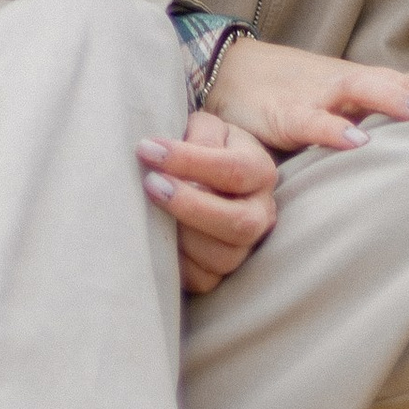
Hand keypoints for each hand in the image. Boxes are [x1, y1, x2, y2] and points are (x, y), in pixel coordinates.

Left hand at [138, 109, 278, 293]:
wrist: (206, 174)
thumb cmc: (203, 146)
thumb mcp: (205, 129)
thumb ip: (197, 136)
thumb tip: (167, 156)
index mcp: (260, 171)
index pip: (233, 170)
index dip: (188, 161)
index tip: (147, 150)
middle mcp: (261, 212)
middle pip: (239, 223)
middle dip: (190, 207)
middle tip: (150, 186)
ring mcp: (246, 246)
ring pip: (222, 257)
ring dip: (181, 237)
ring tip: (149, 214)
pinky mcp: (224, 271)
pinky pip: (204, 279)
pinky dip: (178, 265)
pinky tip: (156, 240)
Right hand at [206, 34, 408, 154]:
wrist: (225, 74)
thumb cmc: (291, 104)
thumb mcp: (344, 124)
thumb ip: (381, 146)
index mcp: (378, 93)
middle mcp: (358, 87)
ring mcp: (323, 94)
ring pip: (371, 91)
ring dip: (403, 102)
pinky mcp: (285, 111)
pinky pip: (312, 121)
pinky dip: (334, 130)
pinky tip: (356, 143)